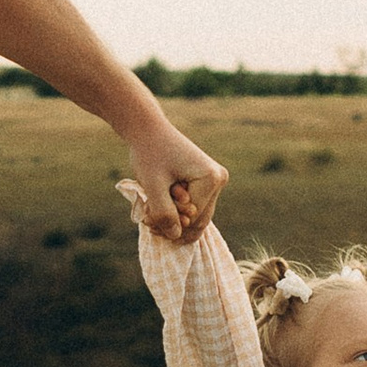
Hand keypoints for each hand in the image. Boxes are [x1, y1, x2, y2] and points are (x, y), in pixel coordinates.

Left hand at [124, 118, 228, 242]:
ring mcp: (215, 179)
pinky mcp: (208, 181)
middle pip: (199, 219)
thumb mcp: (153, 186)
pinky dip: (177, 209)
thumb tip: (176, 236)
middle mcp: (219, 179)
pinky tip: (159, 205)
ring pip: (197, 215)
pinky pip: (195, 205)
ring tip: (151, 212)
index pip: (194, 219)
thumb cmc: (149, 154)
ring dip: (174, 217)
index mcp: (211, 178)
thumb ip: (164, 213)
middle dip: (173, 224)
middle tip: (148, 220)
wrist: (148, 130)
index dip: (170, 225)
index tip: (147, 220)